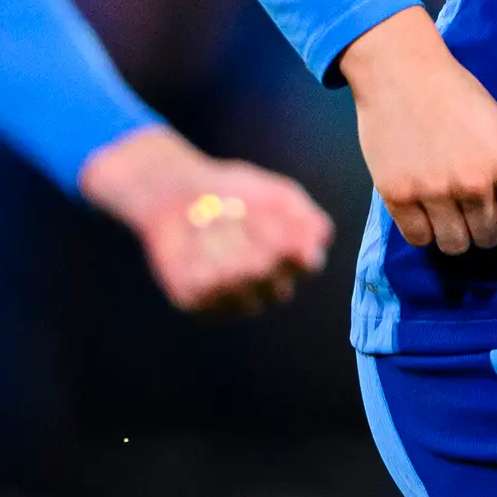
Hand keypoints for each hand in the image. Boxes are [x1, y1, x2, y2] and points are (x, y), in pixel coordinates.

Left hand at [80, 127, 335, 316]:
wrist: (179, 194)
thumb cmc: (236, 193)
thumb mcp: (278, 195)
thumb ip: (304, 218)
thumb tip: (318, 244)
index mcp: (292, 263)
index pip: (305, 264)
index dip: (287, 239)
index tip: (268, 213)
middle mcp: (267, 287)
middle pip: (268, 272)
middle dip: (249, 234)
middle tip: (234, 208)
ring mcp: (233, 300)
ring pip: (236, 276)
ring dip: (223, 238)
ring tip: (211, 218)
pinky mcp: (197, 302)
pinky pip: (204, 282)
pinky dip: (198, 251)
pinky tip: (192, 238)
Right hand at [342, 9, 496, 254]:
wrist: (402, 73)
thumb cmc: (459, 97)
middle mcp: (473, 183)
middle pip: (489, 239)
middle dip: (485, 226)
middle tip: (472, 202)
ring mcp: (433, 192)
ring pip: (455, 245)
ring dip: (455, 233)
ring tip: (448, 208)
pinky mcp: (397, 196)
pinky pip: (418, 239)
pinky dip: (424, 230)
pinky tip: (424, 208)